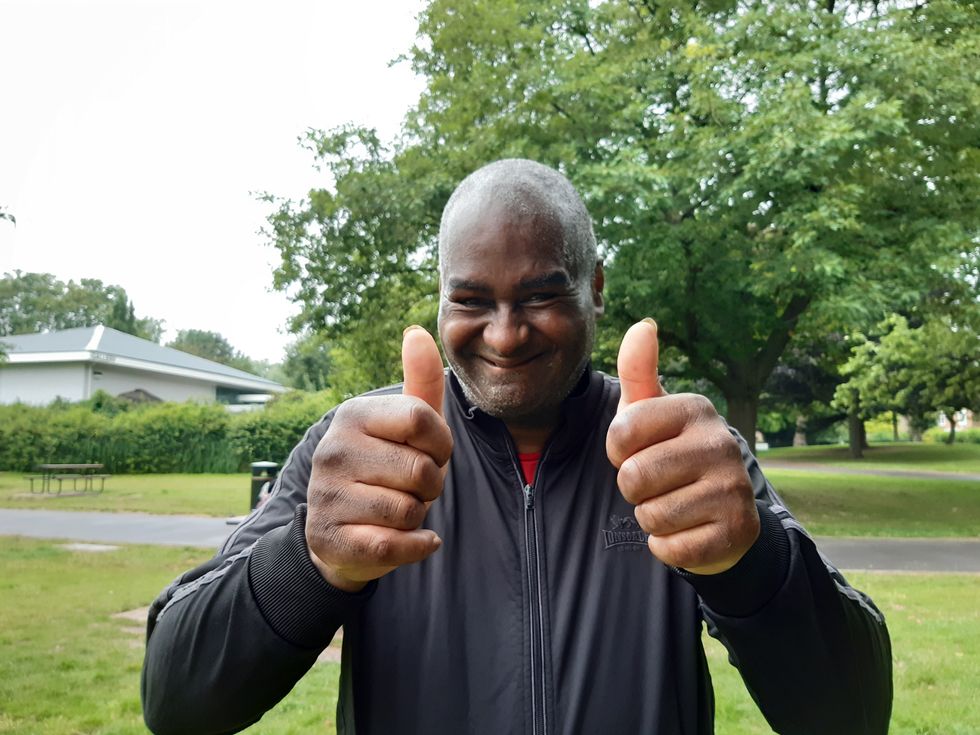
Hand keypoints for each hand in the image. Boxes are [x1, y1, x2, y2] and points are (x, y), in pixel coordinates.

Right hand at [305, 326, 452, 590]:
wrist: (339, 531)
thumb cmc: (384, 468)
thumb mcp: (404, 424)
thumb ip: (419, 381)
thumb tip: (417, 331)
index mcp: (353, 415)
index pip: (422, 419)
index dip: (441, 443)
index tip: (430, 453)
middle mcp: (333, 451)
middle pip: (422, 470)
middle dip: (431, 485)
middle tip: (410, 487)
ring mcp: (328, 496)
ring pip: (410, 509)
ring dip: (418, 515)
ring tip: (397, 509)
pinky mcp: (333, 539)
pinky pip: (395, 545)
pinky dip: (416, 546)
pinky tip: (412, 539)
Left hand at [605, 320, 758, 574]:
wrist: (722, 511)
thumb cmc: (670, 452)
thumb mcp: (651, 411)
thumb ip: (639, 371)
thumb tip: (642, 324)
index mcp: (695, 409)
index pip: (620, 434)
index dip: (617, 452)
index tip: (638, 450)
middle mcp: (722, 443)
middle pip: (633, 478)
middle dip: (634, 488)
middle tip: (659, 482)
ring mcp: (734, 488)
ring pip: (650, 515)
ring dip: (651, 518)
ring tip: (675, 504)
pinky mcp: (736, 531)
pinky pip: (669, 548)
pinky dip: (668, 546)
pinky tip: (689, 530)